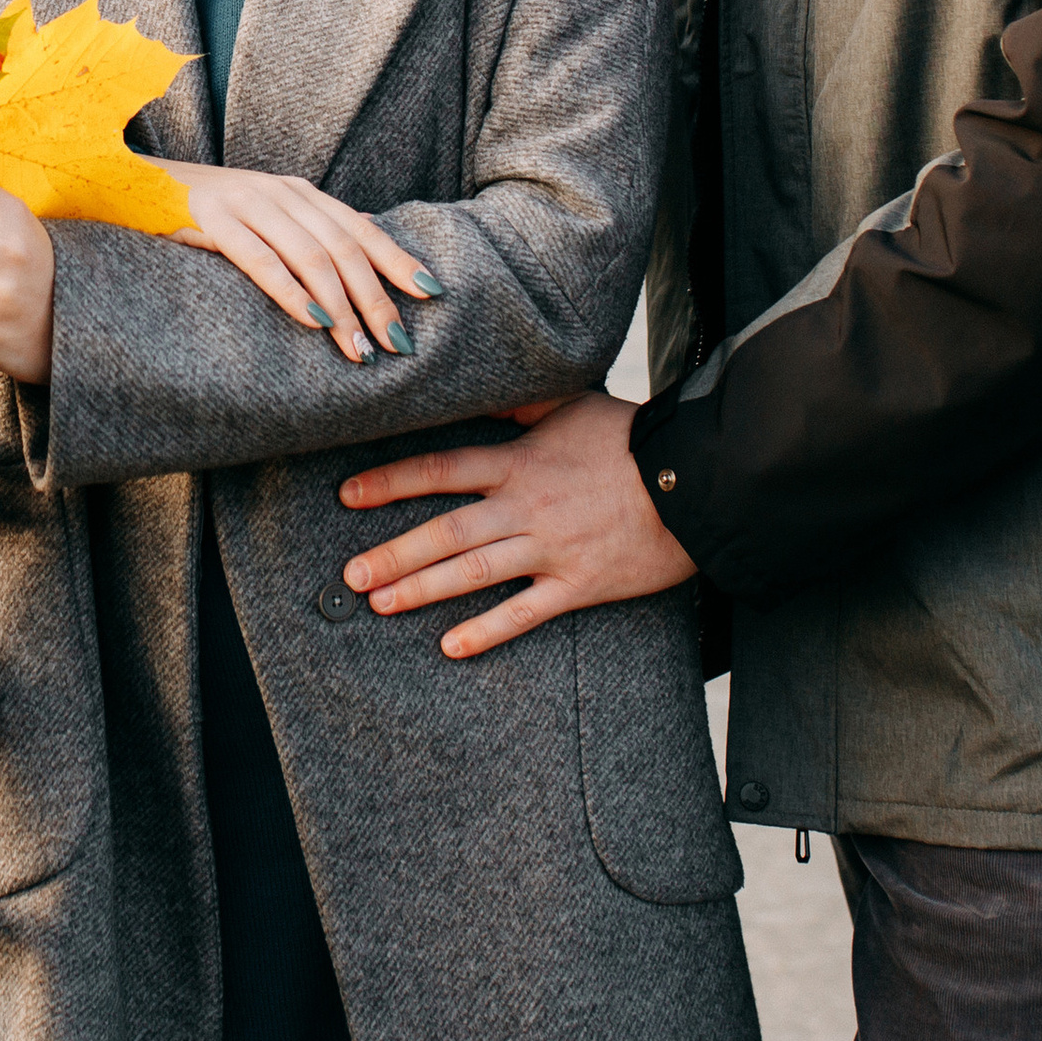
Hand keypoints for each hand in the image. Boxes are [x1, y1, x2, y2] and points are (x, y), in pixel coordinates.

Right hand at [160, 163, 435, 362]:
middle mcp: (280, 193)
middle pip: (343, 248)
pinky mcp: (212, 221)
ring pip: (310, 256)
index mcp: (298, 192)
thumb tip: (364, 255)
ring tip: (359, 348)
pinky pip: (260, 259)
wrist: (132, 183)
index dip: (397, 260)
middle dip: (375, 299)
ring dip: (341, 306)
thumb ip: (307, 232)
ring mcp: (246, 203)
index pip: (360, 228)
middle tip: (397, 343)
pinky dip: (291, 291)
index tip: (432, 294)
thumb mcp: (262, 215)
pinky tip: (312, 320)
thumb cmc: (202, 212)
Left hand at [337, 391, 695, 655]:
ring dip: (422, 589)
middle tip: (351, 572)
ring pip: (473, 573)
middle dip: (392, 553)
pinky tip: (450, 646)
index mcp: (518, 461)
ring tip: (379, 603)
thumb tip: (480, 394)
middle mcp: (524, 506)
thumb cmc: (629, 438)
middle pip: (444, 532)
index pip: (439, 470)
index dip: (389, 482)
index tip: (348, 495)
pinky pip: (525, 613)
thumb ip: (519, 404)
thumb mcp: (570, 404)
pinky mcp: (579, 585)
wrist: (693, 481)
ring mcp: (550, 549)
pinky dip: (486, 631)